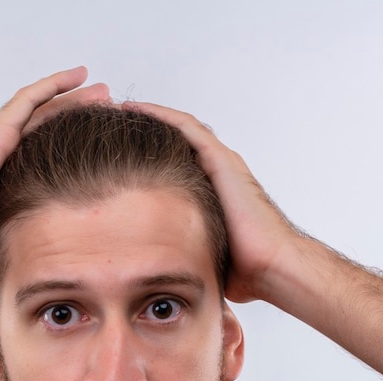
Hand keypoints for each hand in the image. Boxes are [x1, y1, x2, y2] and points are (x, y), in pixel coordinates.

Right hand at [0, 68, 110, 286]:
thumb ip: (14, 249)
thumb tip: (29, 270)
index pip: (39, 155)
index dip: (66, 146)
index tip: (94, 146)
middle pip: (45, 127)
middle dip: (76, 117)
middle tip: (105, 110)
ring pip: (42, 109)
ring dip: (72, 98)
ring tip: (100, 91)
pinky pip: (29, 100)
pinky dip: (55, 85)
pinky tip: (79, 76)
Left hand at [121, 100, 301, 303]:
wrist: (272, 267)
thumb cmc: (243, 270)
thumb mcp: (198, 252)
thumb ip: (179, 246)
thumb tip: (149, 264)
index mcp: (210, 191)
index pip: (172, 160)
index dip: (143, 152)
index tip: (112, 150)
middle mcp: (216, 171)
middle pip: (174, 139)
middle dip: (143, 129)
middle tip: (110, 121)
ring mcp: (221, 163)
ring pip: (179, 127)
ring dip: (148, 115)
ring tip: (117, 108)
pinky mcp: (222, 161)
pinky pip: (187, 128)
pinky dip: (161, 116)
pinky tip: (136, 109)